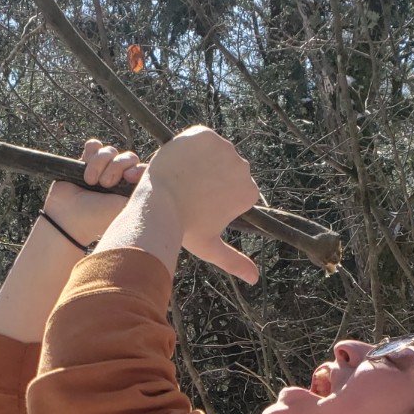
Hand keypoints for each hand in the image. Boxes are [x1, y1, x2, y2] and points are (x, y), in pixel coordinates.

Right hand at [44, 139, 146, 245]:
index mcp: (130, 189)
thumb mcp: (126, 206)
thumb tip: (153, 176)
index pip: (142, 169)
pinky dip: (90, 153)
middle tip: (106, 184)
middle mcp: (118, 178)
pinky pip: (93, 146)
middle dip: (116, 167)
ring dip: (99, 164)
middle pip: (127, 157)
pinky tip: (84, 167)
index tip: (129, 177)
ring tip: (91, 182)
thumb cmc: (98, 219)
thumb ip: (142, 191)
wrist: (68, 219)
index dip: (137, 168)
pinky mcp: (85, 163)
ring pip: (109, 151)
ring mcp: (102, 170)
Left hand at [143, 126, 259, 281]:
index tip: (202, 205)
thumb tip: (254, 280)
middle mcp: (243, 167)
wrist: (159, 204)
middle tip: (191, 192)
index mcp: (249, 193)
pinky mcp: (204, 134)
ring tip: (185, 179)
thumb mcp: (211, 247)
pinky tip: (181, 163)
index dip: (218, 196)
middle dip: (212, 177)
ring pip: (214, 152)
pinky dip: (191, 146)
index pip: (236, 188)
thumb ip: (235, 262)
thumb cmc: (185, 228)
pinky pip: (200, 137)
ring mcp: (224, 148)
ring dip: (202, 161)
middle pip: (227, 168)